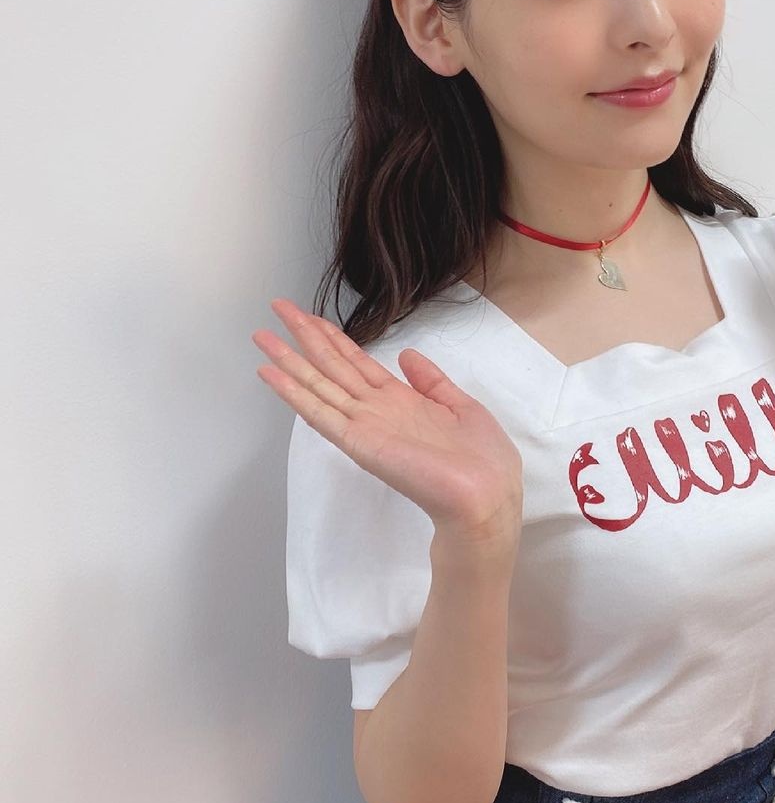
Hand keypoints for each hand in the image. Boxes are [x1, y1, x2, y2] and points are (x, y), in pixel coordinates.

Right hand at [252, 298, 523, 541]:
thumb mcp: (460, 406)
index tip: (312, 316)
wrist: (485, 495)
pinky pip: (319, 412)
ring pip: (318, 384)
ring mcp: (363, 425)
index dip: (334, 338)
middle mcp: (376, 410)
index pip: (357, 362)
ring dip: (289, 359)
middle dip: (304, 336)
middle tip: (277, 306)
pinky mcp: (358, 442)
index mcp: (400, 401)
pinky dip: (293, 393)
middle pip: (331, 366)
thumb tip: (406, 354)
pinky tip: (270, 374)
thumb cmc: (480, 457)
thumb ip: (430, 381)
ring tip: (261, 335)